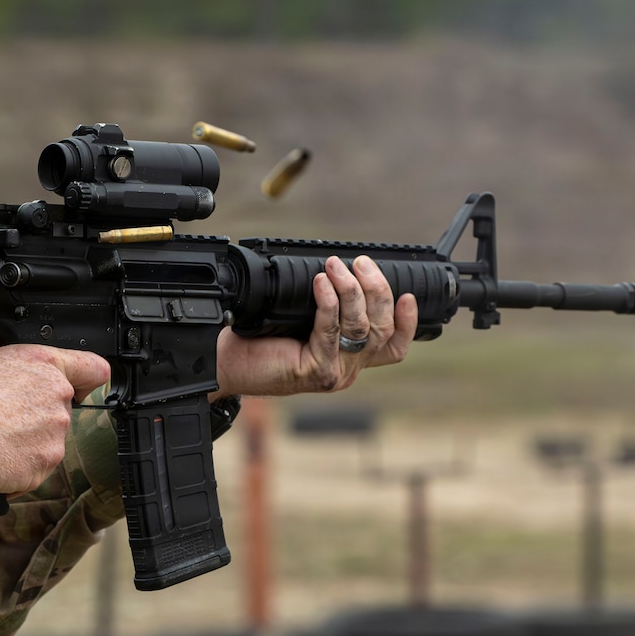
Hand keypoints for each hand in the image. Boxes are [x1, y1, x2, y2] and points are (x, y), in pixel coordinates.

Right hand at [0, 344, 109, 494]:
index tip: (79, 386)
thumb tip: (4, 376)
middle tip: (5, 418)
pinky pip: (38, 464)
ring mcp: (55, 432)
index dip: (86, 378)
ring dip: (30, 441)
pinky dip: (21, 465)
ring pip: (50, 437)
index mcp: (41, 363)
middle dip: (40, 414)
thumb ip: (6, 370)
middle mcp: (57, 394)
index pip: (93, 367)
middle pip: (62, 406)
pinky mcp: (46, 463)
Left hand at [216, 255, 416, 395]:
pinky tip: (319, 283)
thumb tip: (339, 270)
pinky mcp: (315, 371)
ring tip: (335, 266)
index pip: (392, 348)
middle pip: (382, 330)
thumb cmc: (257, 341)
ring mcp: (334, 372)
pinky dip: (328, 302)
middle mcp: (347, 369)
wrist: (225, 364)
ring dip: (351, 290)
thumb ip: (325, 309)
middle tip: (361, 263)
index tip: (408, 296)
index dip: (407, 323)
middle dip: (377, 290)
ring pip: (360, 328)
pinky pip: (330, 330)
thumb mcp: (300, 322)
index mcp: (348, 359)